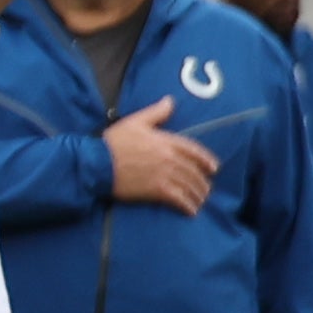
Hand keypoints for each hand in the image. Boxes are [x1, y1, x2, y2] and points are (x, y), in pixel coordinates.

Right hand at [103, 96, 218, 211]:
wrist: (98, 163)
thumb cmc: (114, 142)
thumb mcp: (135, 121)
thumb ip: (156, 112)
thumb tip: (170, 101)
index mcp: (166, 141)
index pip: (193, 150)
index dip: (206, 160)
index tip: (214, 168)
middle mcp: (169, 158)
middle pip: (194, 171)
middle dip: (202, 182)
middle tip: (206, 190)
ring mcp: (164, 175)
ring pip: (189, 186)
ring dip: (197, 195)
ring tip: (200, 201)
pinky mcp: (156, 190)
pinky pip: (178, 199)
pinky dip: (187, 206)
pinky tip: (191, 211)